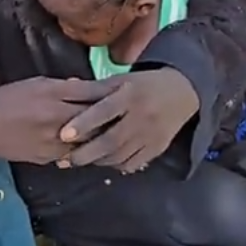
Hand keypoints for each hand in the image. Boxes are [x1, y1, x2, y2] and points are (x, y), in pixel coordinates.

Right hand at [0, 77, 116, 165]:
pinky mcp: (48, 158)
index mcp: (51, 94)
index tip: (125, 88)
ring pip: (88, 139)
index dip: (109, 90)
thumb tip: (84, 86)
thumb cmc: (3, 100)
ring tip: (115, 129)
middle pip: (95, 117)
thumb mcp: (32, 84)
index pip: (91, 91)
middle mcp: (56, 118)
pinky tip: (92, 145)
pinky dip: (84, 148)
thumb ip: (61, 86)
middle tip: (128, 111)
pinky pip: (74, 153)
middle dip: (112, 114)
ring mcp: (53, 141)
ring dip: (101, 134)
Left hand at [59, 69, 198, 172]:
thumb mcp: (119, 80)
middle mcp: (142, 116)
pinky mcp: (158, 148)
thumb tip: (64, 88)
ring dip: (96, 161)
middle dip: (85, 153)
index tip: (63, 134)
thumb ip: (93, 88)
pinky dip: (114, 165)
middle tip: (63, 160)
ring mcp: (152, 135)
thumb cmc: (141, 85)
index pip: (104, 111)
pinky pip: (132, 163)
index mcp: (130, 95)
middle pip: (111, 140)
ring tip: (76, 161)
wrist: (181, 93)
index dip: (83, 123)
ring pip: (120, 155)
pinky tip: (101, 162)